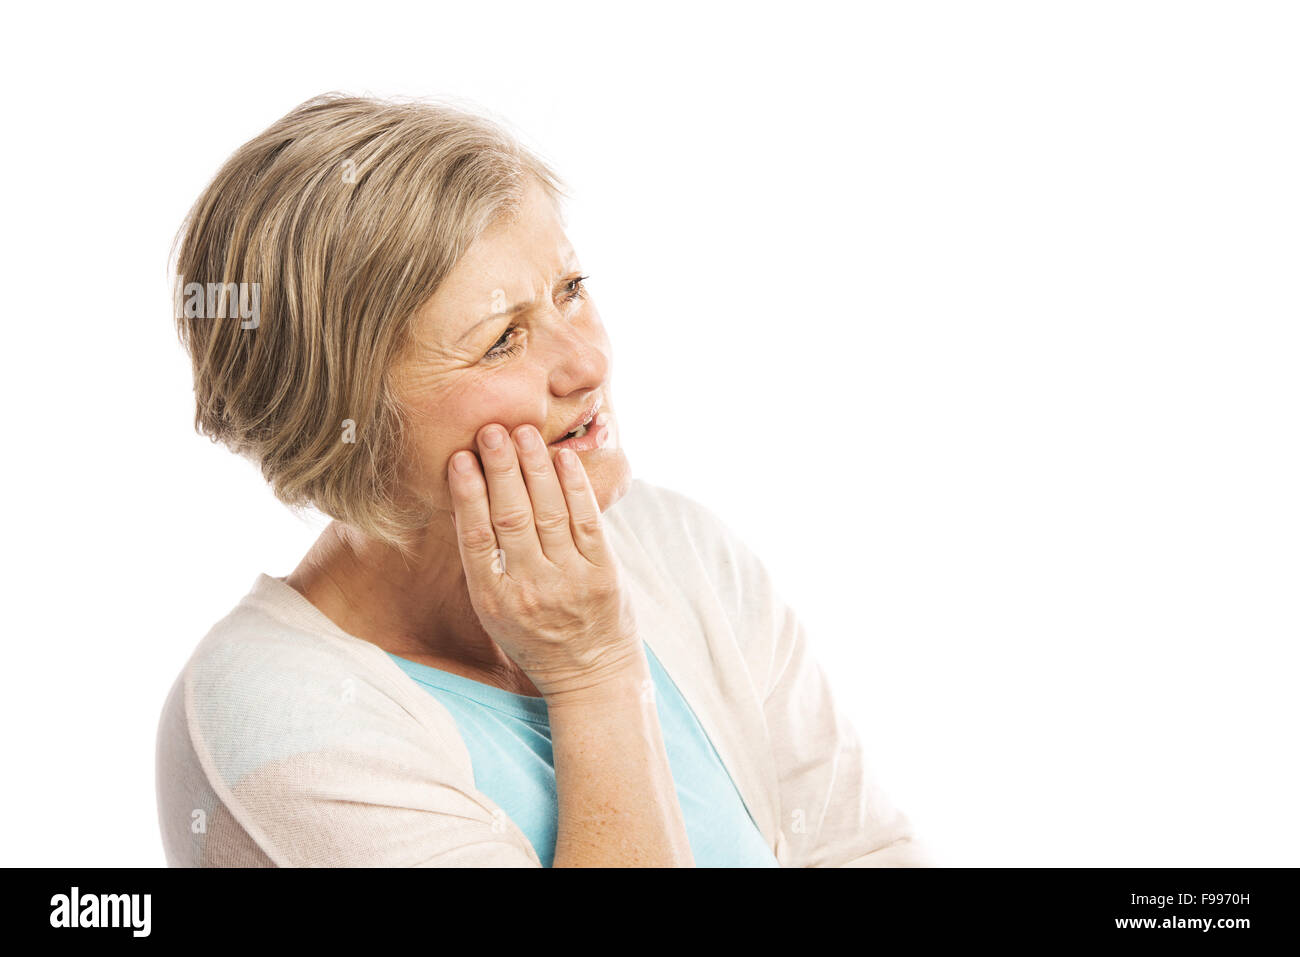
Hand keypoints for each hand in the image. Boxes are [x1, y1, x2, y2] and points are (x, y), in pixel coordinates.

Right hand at [446, 422, 642, 699]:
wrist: (590, 675)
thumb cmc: (536, 636)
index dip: (467, 495)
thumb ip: (486, 562)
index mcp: (493, 599)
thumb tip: (471, 498)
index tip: (460, 458)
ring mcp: (569, 581)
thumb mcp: (495, 610)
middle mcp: (529, 589)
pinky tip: (563, 458)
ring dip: (535, 467)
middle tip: (492, 430)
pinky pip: (587, 521)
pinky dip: (574, 486)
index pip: (475, 537)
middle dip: (500, 468)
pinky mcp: (603, 575)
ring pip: (548, 512)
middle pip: (511, 516)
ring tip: (524, 433)